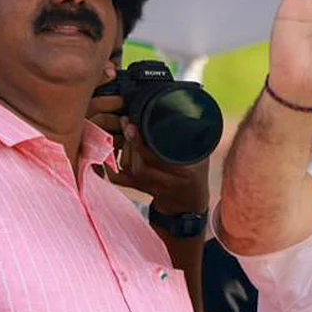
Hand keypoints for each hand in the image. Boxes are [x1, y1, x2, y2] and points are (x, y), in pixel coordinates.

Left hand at [88, 96, 209, 214]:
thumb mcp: (201, 155)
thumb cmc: (196, 174)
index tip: (132, 125)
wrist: (188, 202)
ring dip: (123, 149)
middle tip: (125, 121)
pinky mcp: (137, 189)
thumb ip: (193, 137)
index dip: (141, 143)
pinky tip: (112, 148)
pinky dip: (110, 162)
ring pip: (127, 169)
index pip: (156, 159)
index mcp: (184, 173)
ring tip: (122, 130)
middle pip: (138, 165)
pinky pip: (118, 177)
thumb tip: (187, 110)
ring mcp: (149, 188)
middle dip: (129, 143)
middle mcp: (165, 183)